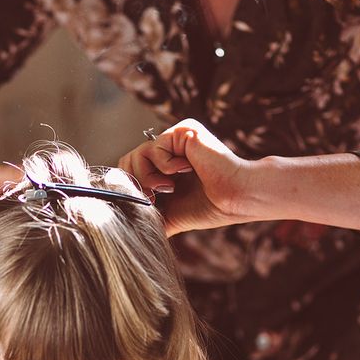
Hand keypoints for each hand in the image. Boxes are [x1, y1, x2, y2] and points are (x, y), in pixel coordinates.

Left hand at [118, 119, 255, 235]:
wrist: (234, 199)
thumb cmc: (210, 207)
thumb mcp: (169, 215)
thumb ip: (148, 216)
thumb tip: (126, 228)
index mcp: (163, 168)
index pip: (128, 172)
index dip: (130, 189)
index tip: (150, 203)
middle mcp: (168, 150)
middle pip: (126, 162)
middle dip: (136, 184)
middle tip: (156, 197)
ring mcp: (175, 139)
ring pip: (136, 155)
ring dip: (148, 177)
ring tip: (169, 187)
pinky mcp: (182, 131)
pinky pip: (154, 147)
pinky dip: (165, 166)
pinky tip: (186, 169)